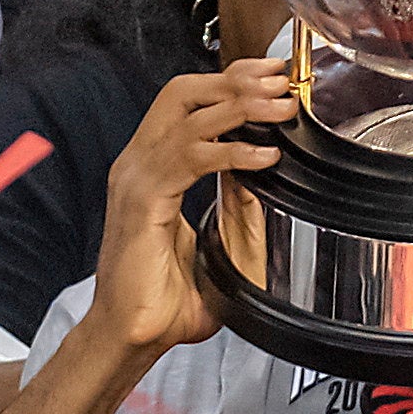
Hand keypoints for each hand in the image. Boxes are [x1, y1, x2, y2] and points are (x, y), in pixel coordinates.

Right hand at [85, 57, 290, 357]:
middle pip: (183, 93)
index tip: (271, 77)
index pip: (186, 104)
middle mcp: (138, 166)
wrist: (130, 336)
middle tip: (280, 80)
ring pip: (189, 117)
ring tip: (282, 111)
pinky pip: (190, 158)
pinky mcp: (143, 202)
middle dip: (235, 79)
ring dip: (242, 108)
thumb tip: (262, 194)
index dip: (228, 83)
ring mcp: (136, 180)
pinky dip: (233, 152)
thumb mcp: (210, 248)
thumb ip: (233, 216)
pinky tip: (264, 158)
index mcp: (149, 170)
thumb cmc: (161, 302)